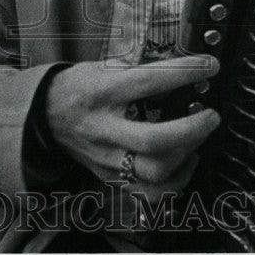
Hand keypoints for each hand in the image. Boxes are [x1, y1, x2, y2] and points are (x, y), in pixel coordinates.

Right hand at [45, 55, 220, 204]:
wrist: (44, 116)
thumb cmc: (77, 87)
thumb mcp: (101, 66)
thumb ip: (136, 66)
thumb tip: (178, 62)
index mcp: (100, 92)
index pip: (147, 82)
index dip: (183, 73)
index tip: (208, 66)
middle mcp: (103, 128)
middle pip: (153, 140)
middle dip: (192, 129)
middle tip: (210, 115)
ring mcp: (106, 158)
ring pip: (153, 173)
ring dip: (185, 156)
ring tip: (197, 140)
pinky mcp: (110, 177)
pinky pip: (148, 191)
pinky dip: (175, 181)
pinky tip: (183, 162)